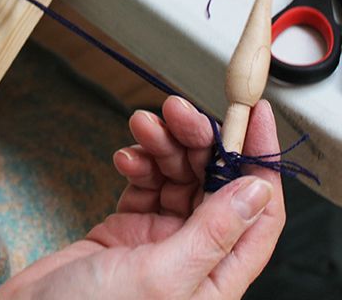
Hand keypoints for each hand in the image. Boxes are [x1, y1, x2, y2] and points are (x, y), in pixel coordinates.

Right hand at [0, 97, 284, 299]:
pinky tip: (126, 157)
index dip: (260, 161)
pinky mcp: (128, 229)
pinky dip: (137, 163)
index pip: (259, 211)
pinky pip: (144, 183)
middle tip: (176, 110)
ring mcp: (160, 240)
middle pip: (213, 184)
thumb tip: (257, 192)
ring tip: (143, 123)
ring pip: (176, 177)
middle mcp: (195, 257)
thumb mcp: (161, 276)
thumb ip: (212, 233)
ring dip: (163, 146)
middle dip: (199, 141)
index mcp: (217, 277)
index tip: (254, 115)